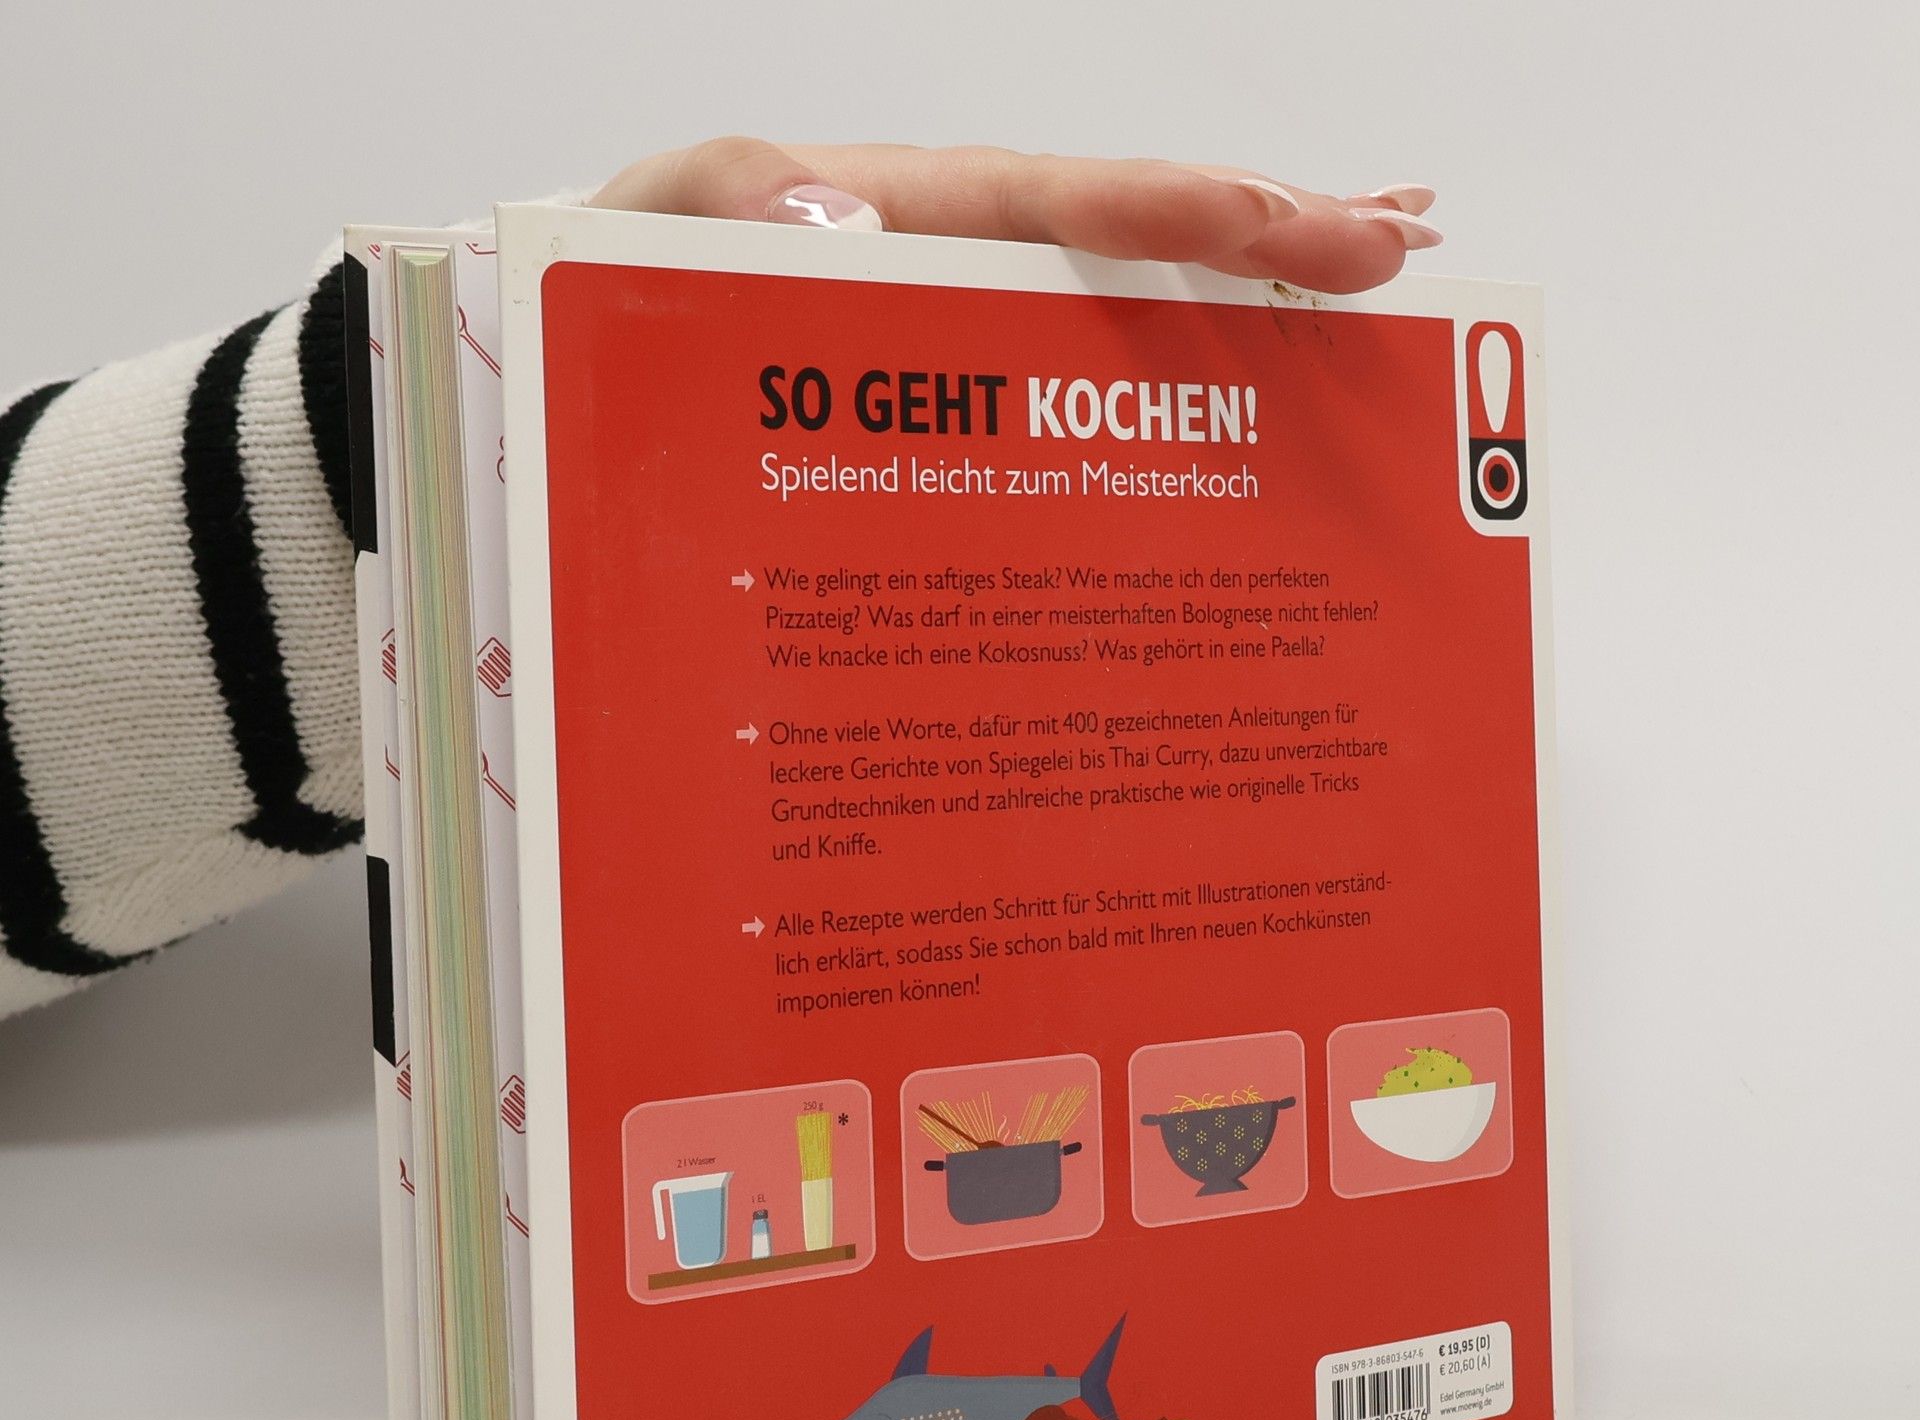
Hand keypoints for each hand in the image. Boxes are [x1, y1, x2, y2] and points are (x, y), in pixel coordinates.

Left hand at [589, 139, 1437, 294]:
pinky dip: (1169, 357)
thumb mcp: (651, 225)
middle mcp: (959, 260)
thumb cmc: (618, 284)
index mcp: (906, 213)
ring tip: (1373, 278)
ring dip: (1252, 285)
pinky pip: (1075, 362)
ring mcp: (966, 323)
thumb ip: (736, 199)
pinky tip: (1244, 370)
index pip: (1072, 204)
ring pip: (1128, 293)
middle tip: (1400, 251)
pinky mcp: (955, 386)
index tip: (1305, 234)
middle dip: (1271, 235)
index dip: (1191, 215)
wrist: (578, 370)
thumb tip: (855, 223)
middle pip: (1137, 234)